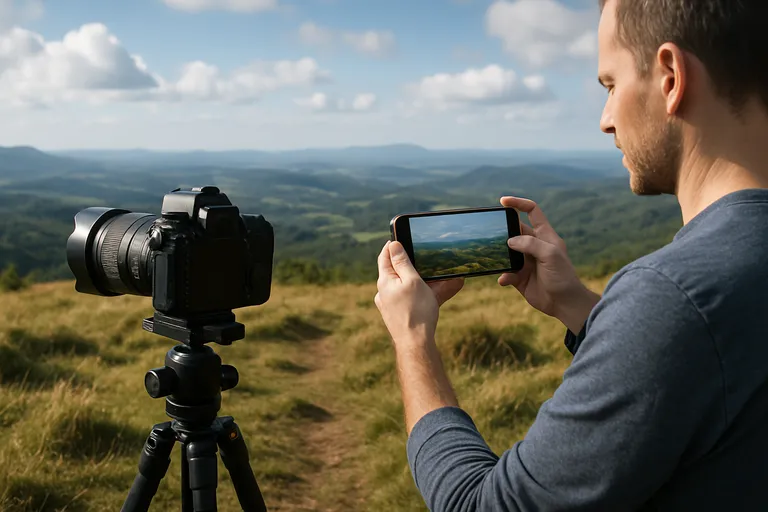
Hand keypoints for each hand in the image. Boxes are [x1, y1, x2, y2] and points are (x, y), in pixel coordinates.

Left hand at [375, 241, 463, 344]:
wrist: (415, 344)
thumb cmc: (416, 311)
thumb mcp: (411, 280)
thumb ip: (402, 262)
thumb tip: (393, 245)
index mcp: (385, 282)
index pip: (384, 257)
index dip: (391, 246)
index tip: (398, 237)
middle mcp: (383, 293)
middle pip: (395, 272)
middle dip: (409, 264)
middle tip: (420, 257)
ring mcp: (390, 306)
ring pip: (404, 287)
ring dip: (418, 281)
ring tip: (436, 278)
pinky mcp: (398, 316)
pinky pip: (409, 300)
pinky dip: (420, 294)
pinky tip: (434, 296)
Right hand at [499, 196, 599, 332]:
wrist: (564, 303)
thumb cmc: (563, 276)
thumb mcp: (550, 255)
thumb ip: (530, 244)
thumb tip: (510, 241)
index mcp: (544, 236)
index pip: (532, 212)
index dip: (519, 204)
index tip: (503, 201)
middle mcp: (534, 246)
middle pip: (514, 231)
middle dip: (503, 232)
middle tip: (492, 235)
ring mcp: (526, 262)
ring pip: (507, 252)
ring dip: (500, 255)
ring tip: (494, 257)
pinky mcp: (520, 277)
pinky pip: (506, 273)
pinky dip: (503, 275)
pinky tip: (504, 280)